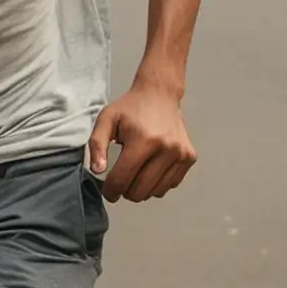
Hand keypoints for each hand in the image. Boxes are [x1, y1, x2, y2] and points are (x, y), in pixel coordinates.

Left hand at [87, 82, 196, 202]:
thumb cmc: (130, 108)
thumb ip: (97, 145)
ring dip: (142, 189)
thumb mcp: (106, 119)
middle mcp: (166, 148)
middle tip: (121, 179)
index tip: (107, 191)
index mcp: (143, 140)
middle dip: (125, 191)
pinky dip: (158, 184)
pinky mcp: (189, 157)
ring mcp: (181, 154)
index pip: (122, 180)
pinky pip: (170, 185)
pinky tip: (151, 168)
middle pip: (139, 191)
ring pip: (155, 192)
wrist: (160, 94)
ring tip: (136, 173)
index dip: (110, 191)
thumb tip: (98, 171)